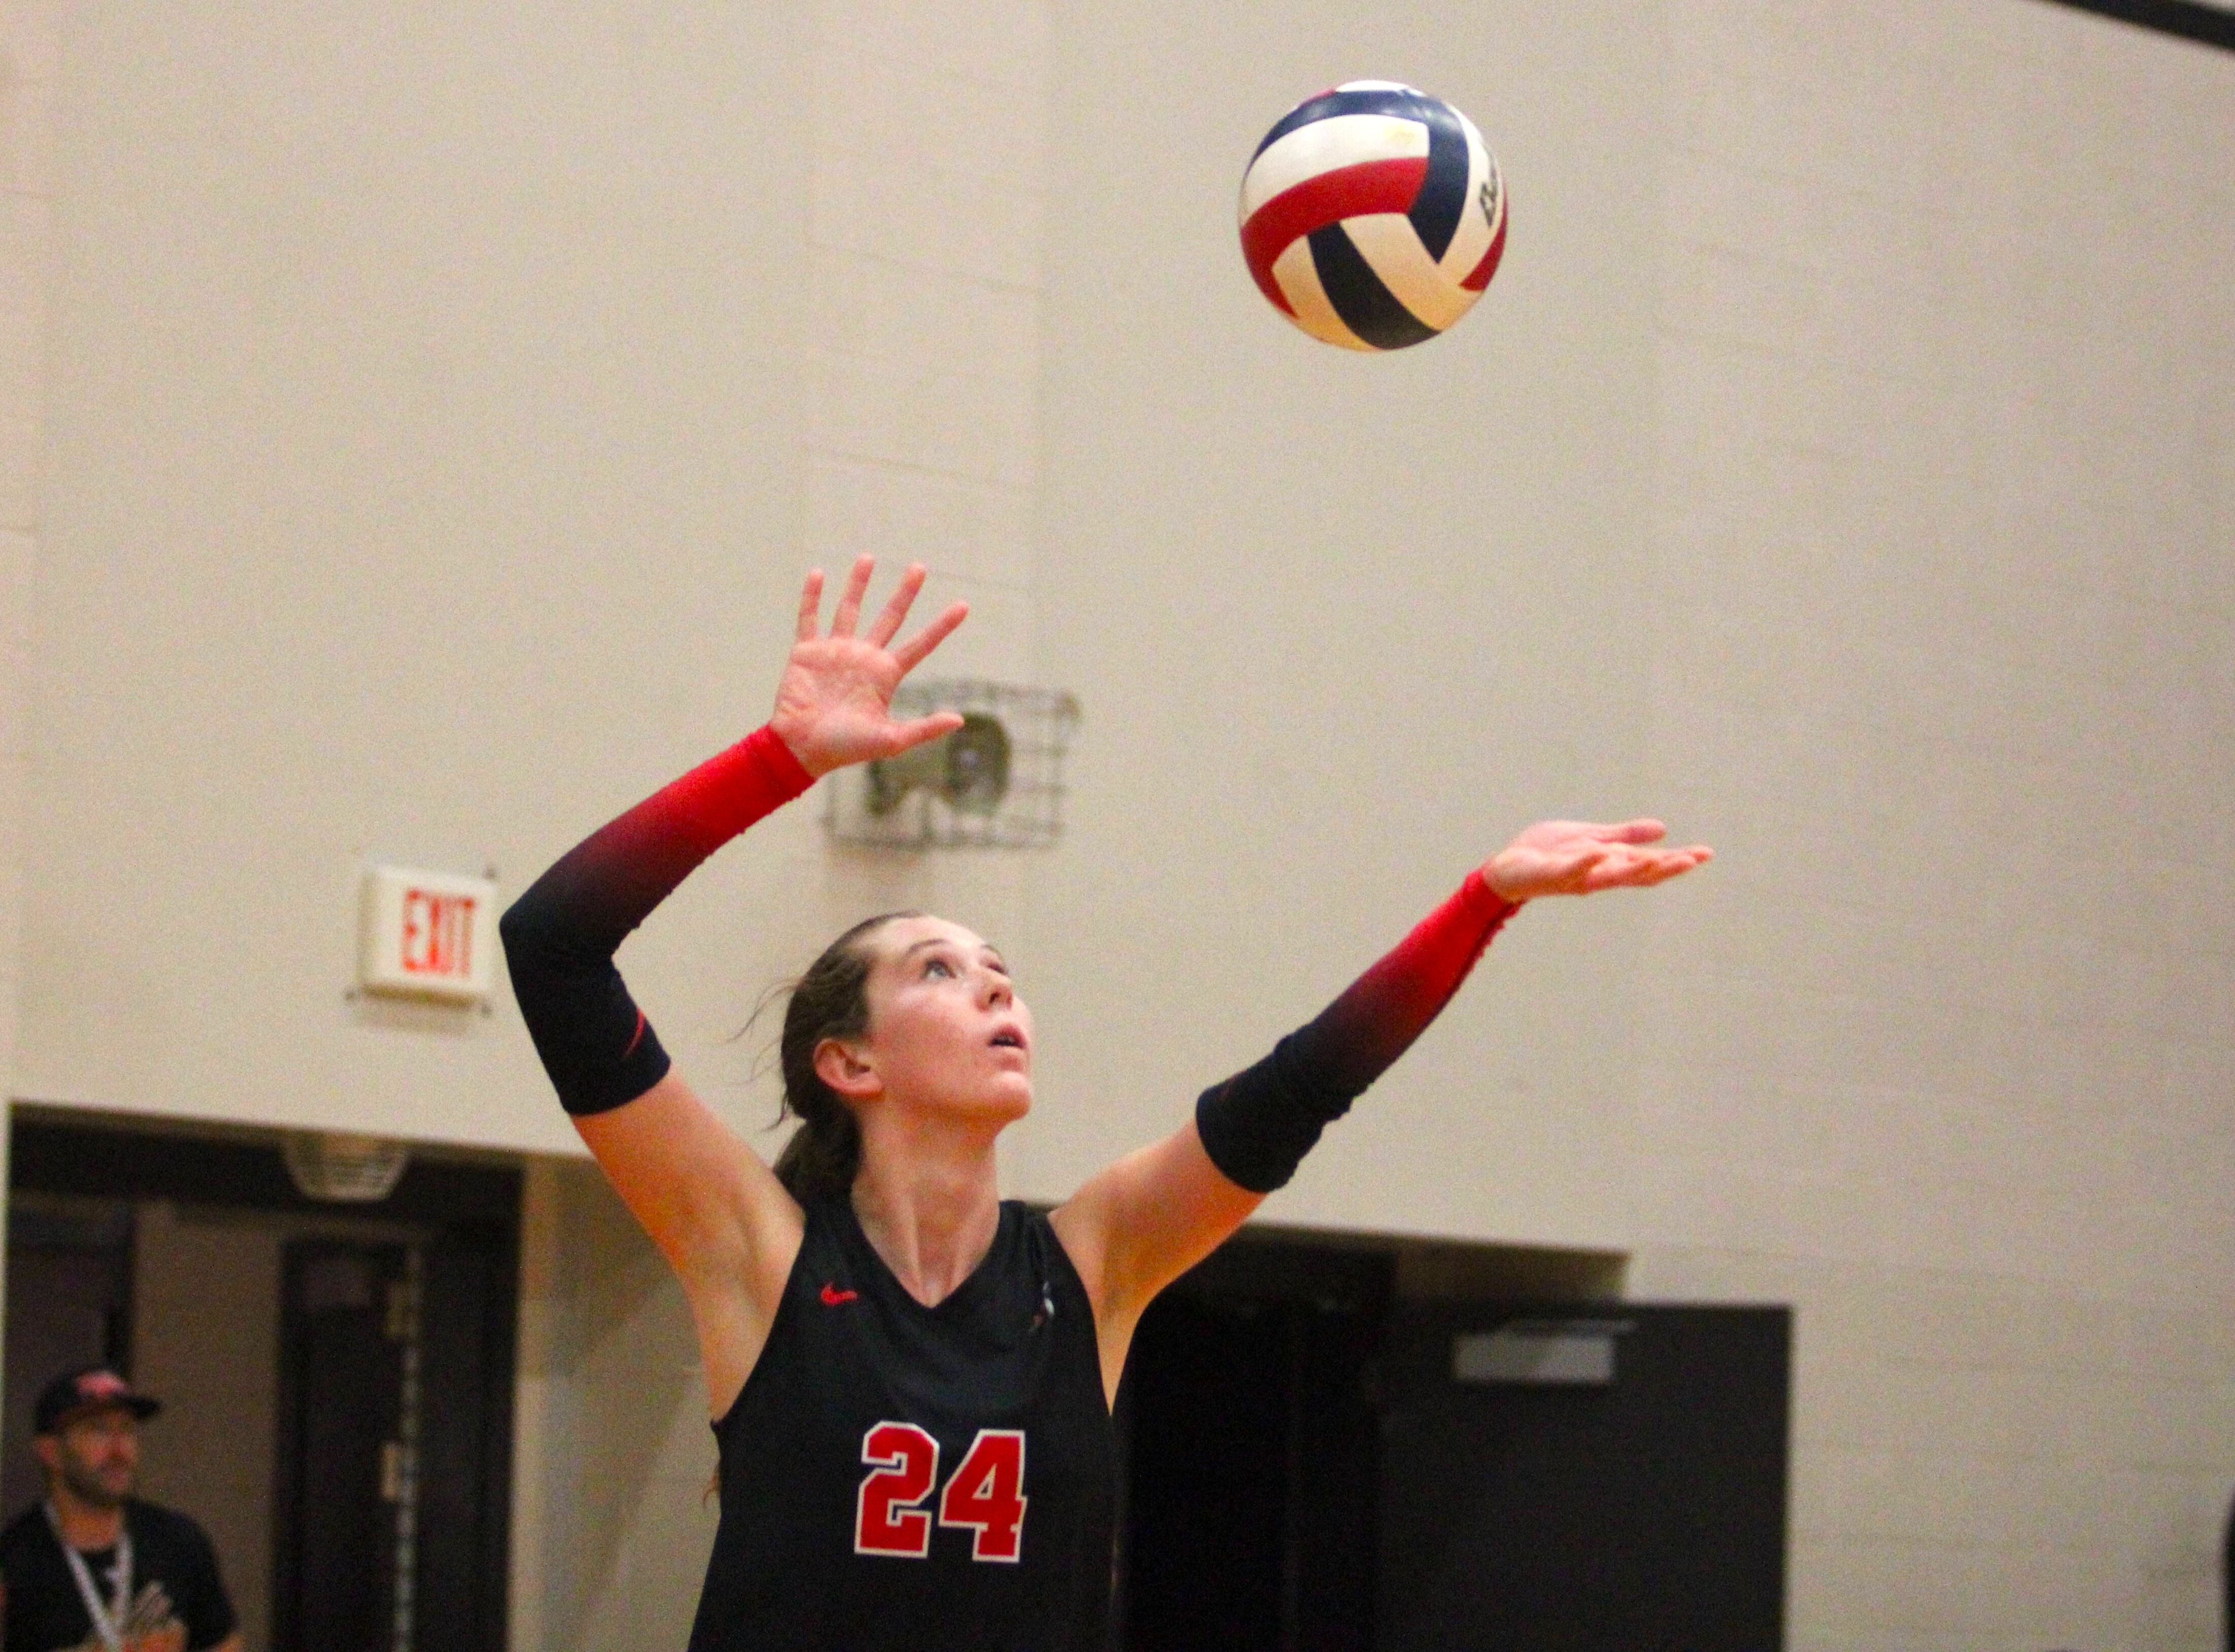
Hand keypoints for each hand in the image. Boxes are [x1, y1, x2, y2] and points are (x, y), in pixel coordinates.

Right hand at [770, 558, 969, 777]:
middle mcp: (864, 658)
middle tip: (920, 568)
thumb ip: (924, 729)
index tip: (963, 606)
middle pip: (890, 617)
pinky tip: (818, 573)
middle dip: (905, 593)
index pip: (920, 644)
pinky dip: (812, 596)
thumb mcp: (891, 741)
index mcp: (885, 675)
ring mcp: (835, 651)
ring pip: (850, 609)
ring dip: (858, 584)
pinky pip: (809, 618)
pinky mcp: (807, 651)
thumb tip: (960, 720)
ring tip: (869, 557)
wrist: (801, 749)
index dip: (942, 626)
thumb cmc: (846, 748)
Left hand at [1485, 819, 1711, 901]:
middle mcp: (1598, 874)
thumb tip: (1663, 829)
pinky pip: (1571, 870)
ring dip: (1634, 868)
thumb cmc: (1548, 853)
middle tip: (1694, 860)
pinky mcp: (1552, 874)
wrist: (1509, 866)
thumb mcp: (1592, 838)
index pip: (1649, 863)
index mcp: (1610, 864)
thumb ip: (1624, 837)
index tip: (1705, 853)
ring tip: (1660, 859)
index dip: (1677, 859)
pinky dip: (1584, 864)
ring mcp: (1576, 876)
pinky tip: (1598, 853)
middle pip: (1637, 874)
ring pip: (1610, 876)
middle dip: (1666, 867)